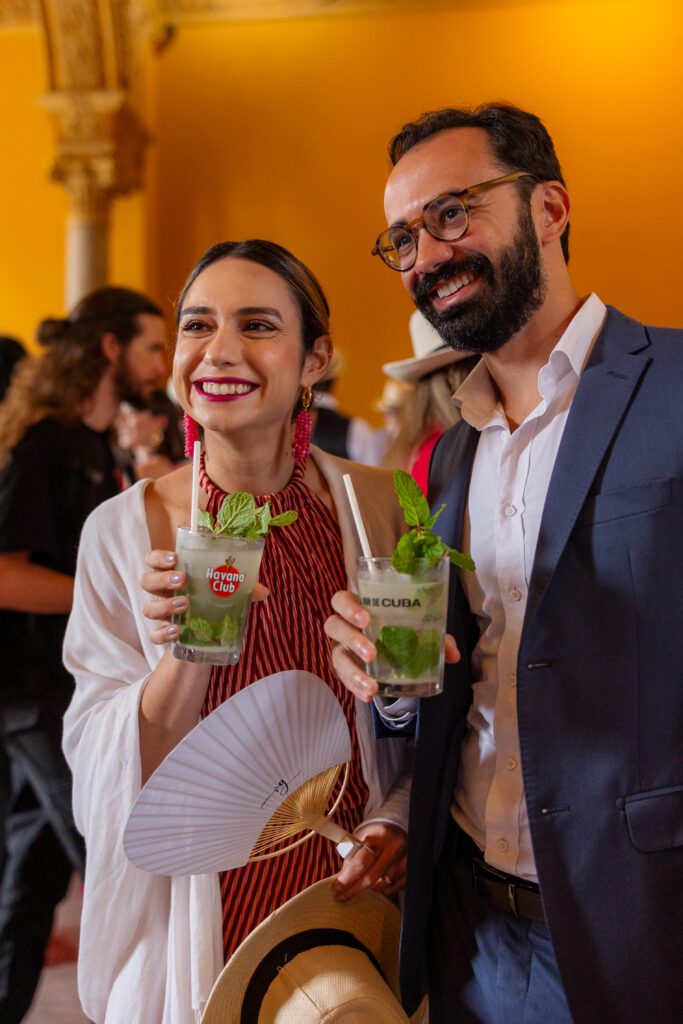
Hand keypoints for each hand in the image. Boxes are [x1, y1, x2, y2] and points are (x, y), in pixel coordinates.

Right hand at [141, 550, 268, 644]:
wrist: (207, 636)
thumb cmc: (212, 602)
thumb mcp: (227, 591)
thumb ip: (242, 587)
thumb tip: (264, 592)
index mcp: (174, 574)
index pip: (153, 560)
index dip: (158, 557)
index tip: (174, 558)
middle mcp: (163, 592)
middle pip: (147, 581)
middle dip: (162, 578)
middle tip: (182, 579)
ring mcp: (162, 614)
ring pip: (148, 608)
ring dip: (165, 605)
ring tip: (186, 604)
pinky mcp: (164, 635)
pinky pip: (154, 635)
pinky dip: (163, 634)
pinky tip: (178, 632)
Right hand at [324, 590, 460, 702]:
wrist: (388, 651)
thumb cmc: (398, 632)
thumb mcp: (416, 631)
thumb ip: (434, 638)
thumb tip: (453, 653)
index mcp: (358, 608)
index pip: (341, 600)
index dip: (349, 608)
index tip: (366, 619)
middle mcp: (344, 627)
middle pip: (333, 626)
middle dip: (353, 639)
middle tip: (373, 652)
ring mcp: (340, 649)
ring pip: (335, 656)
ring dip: (353, 671)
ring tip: (372, 684)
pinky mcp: (342, 670)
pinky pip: (342, 679)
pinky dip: (356, 688)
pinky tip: (368, 696)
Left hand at [333, 822, 406, 900]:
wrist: (394, 829)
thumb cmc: (372, 837)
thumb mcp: (359, 840)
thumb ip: (350, 859)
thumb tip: (339, 881)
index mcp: (376, 837)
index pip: (360, 862)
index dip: (348, 878)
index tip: (336, 888)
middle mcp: (393, 846)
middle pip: (372, 876)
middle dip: (354, 889)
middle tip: (341, 896)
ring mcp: (405, 857)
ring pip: (384, 883)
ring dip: (370, 887)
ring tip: (362, 884)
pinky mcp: (411, 867)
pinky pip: (396, 887)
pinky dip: (386, 889)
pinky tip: (379, 884)